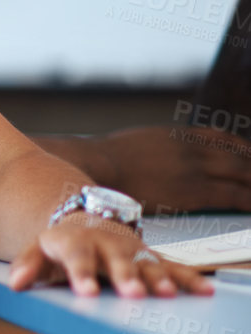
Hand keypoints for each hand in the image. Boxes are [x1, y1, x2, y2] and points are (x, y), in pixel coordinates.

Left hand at [7, 212, 213, 297]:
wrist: (84, 219)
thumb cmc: (62, 244)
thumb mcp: (39, 249)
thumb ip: (28, 265)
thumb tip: (16, 284)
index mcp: (76, 242)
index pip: (77, 256)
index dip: (81, 273)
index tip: (86, 292)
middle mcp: (107, 244)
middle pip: (117, 260)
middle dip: (126, 276)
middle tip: (133, 293)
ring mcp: (132, 249)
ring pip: (146, 262)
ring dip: (157, 278)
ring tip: (165, 293)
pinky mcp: (151, 256)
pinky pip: (172, 267)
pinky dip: (187, 278)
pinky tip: (203, 290)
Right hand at [71, 125, 250, 214]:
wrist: (98, 164)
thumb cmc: (104, 159)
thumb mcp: (136, 142)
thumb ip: (156, 147)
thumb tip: (156, 158)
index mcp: (176, 134)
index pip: (220, 137)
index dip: (242, 146)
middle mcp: (191, 148)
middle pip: (236, 155)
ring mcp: (195, 168)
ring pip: (241, 172)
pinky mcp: (195, 191)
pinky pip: (233, 195)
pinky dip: (249, 199)